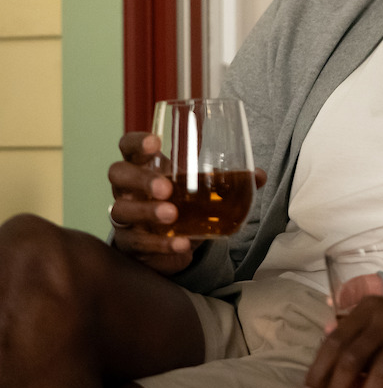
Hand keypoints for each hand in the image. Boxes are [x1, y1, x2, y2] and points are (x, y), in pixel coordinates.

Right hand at [107, 132, 266, 275]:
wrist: (166, 241)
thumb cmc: (180, 202)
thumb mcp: (201, 188)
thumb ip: (230, 180)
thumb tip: (259, 175)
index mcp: (143, 166)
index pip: (128, 147)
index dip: (136, 142)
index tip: (155, 142)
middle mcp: (127, 189)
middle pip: (119, 175)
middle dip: (141, 179)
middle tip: (165, 188)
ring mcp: (124, 217)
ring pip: (121, 211)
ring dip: (147, 212)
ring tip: (171, 216)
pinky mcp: (130, 244)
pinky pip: (137, 244)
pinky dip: (160, 245)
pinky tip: (181, 245)